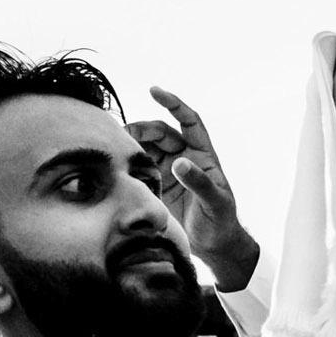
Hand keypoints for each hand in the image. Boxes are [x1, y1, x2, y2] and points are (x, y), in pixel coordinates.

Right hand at [126, 89, 258, 290]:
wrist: (212, 245)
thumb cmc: (221, 221)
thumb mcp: (216, 203)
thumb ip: (200, 183)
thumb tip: (179, 163)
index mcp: (203, 154)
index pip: (189, 121)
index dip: (174, 104)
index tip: (155, 91)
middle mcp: (184, 157)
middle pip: (160, 132)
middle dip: (143, 128)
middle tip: (125, 133)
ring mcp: (167, 169)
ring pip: (146, 147)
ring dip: (131, 144)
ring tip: (115, 146)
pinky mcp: (154, 183)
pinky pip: (138, 166)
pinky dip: (127, 162)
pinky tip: (115, 162)